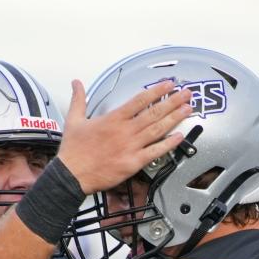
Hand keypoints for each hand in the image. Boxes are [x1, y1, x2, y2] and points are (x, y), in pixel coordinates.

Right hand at [58, 79, 192, 194]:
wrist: (71, 174)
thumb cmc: (73, 150)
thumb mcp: (73, 120)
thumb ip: (78, 99)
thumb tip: (76, 83)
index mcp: (113, 119)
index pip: (140, 100)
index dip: (157, 91)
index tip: (168, 85)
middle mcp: (125, 131)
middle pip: (154, 112)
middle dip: (173, 101)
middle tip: (186, 94)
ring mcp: (130, 147)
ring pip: (158, 129)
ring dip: (175, 118)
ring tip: (187, 109)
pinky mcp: (132, 163)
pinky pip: (155, 152)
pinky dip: (168, 144)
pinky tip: (179, 137)